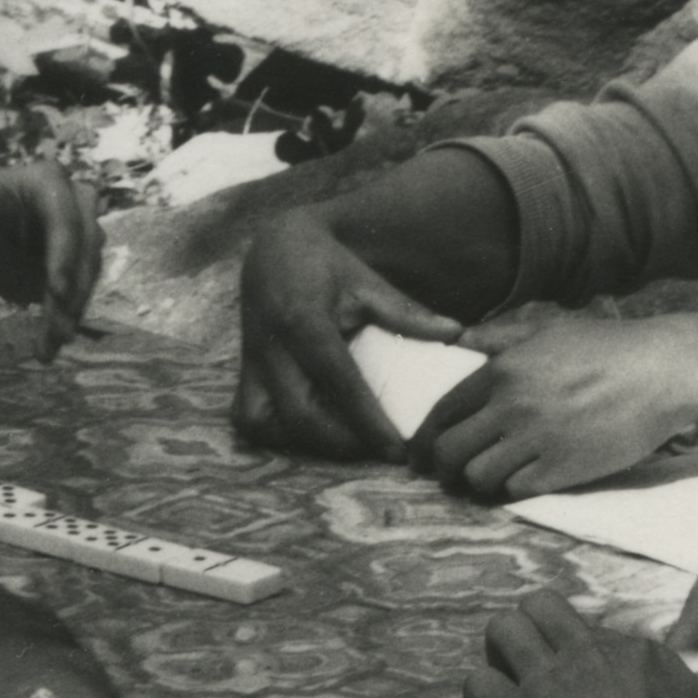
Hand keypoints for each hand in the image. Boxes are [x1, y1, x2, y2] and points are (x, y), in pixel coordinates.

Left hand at [0, 161, 102, 359]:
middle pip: (87, 248)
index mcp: (47, 180)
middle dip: (73, 292)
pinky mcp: (79, 263)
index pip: (65, 216)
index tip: (56, 290)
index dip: (65, 253)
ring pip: (88, 274)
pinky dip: (66, 319)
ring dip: (71, 313)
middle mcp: (75, 201)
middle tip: (58, 329)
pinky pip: (80, 292)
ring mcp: (82, 233)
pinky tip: (50, 345)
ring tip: (48, 347)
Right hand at [234, 210, 464, 459]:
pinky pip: (249, 418)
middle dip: (342, 442)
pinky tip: (311, 428)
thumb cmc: (327, 267)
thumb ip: (407, 314)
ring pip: (265, 423)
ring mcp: (251, 363)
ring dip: (307, 441)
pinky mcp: (242, 373)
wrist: (273, 247)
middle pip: (301, 415)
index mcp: (304, 321)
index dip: (368, 421)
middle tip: (379, 450)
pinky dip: (278, 432)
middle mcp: (270, 347)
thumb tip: (456, 335)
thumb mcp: (367, 283)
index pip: (338, 382)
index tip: (396, 449)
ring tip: (349, 441)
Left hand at [422, 313, 697, 499]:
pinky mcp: (563, 468)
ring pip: (478, 477)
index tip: (422, 455)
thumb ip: (499, 341)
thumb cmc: (609, 348)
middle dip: (443, 467)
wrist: (664, 371)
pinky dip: (515, 488)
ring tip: (492, 478)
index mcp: (502, 370)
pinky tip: (527, 478)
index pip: (442, 412)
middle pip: (449, 451)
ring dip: (480, 481)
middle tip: (450, 476)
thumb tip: (459, 340)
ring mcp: (536, 439)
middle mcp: (512, 405)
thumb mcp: (549, 333)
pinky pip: (516, 490)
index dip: (424, 439)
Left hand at [463, 587, 697, 697]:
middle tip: (530, 658)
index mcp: (629, 649)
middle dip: (529, 626)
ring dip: (499, 652)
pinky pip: (477, 685)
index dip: (582, 652)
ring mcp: (544, 681)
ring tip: (505, 678)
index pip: (591, 628)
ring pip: (502, 630)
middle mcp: (583, 653)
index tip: (585, 680)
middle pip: (539, 605)